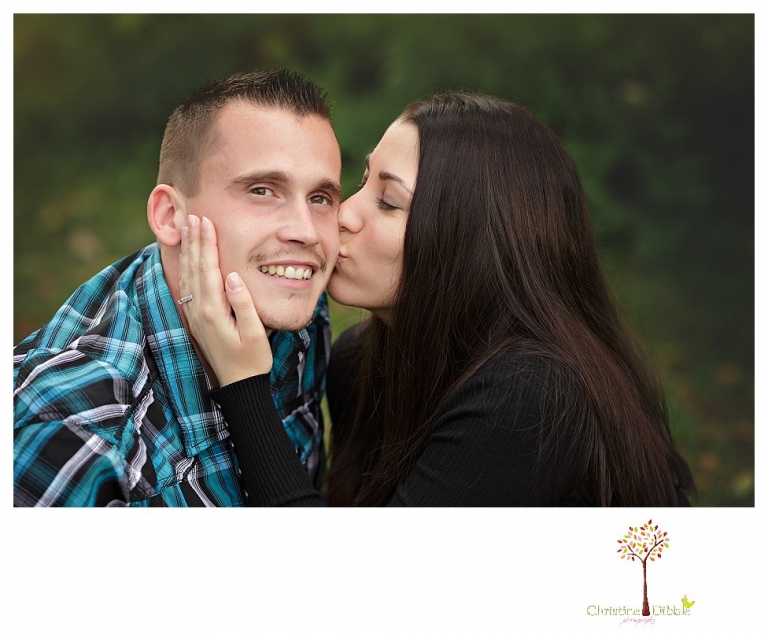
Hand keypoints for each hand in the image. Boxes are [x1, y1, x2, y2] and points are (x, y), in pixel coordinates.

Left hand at [179, 214, 272, 385]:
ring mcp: (195, 315)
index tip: (205, 221)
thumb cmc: (253, 359)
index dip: (206, 244)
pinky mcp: (196, 319)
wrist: (238, 386)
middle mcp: (199, 311)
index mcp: (214, 311)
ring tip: (188, 228)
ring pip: (187, 275)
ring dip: (188, 250)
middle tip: (193, 215)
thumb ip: (244, 304)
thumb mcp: (256, 333)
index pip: (208, 269)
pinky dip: (187, 267)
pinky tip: (189, 256)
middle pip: (194, 268)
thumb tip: (232, 276)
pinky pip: (187, 286)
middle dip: (194, 240)